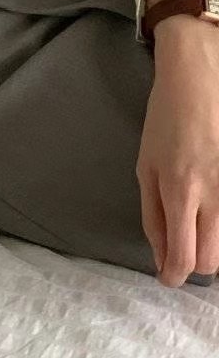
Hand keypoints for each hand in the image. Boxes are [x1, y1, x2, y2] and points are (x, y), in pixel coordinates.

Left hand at [136, 15, 218, 286]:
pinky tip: (210, 205)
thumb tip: (161, 258)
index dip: (174, 275)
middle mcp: (213, 194)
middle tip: (181, 244)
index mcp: (179, 190)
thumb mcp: (146, 166)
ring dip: (211, 243)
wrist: (197, 80)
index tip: (168, 277)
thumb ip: (153, 215)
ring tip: (197, 219)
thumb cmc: (165, 122)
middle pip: (210, 260)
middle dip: (193, 262)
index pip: (183, 256)